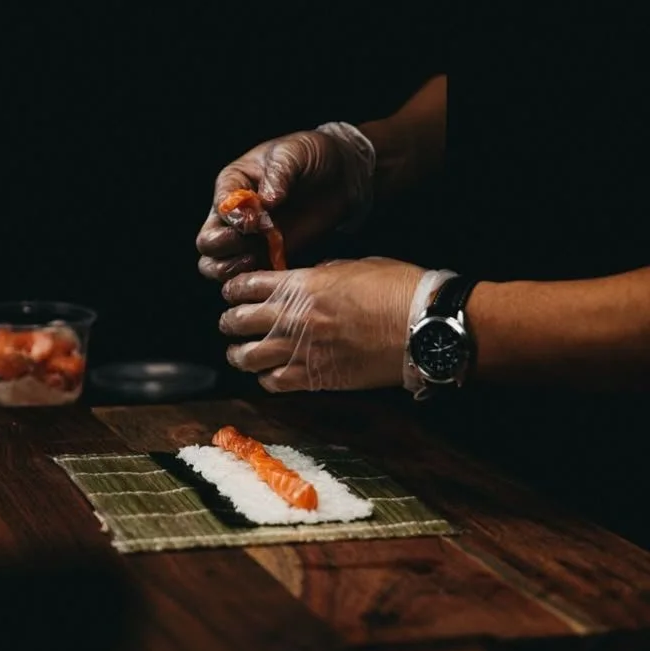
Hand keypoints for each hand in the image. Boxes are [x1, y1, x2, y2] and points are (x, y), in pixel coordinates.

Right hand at [196, 125, 373, 281]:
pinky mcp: (267, 256)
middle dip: (225, 247)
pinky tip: (273, 268)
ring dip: (232, 268)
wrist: (338, 175)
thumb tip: (267, 199)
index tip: (256, 220)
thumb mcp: (294, 153)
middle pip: (208, 242)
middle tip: (252, 242)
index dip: (233, 219)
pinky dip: (255, 279)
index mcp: (233, 184)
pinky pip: (249, 277)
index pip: (219, 207)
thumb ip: (279, 173)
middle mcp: (234, 214)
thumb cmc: (310, 156)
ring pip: (217, 265)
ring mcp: (248, 239)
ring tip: (257, 258)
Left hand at [219, 257, 424, 391]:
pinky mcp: (316, 378)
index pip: (245, 286)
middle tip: (231, 323)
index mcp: (301, 285)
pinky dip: (265, 379)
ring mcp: (302, 351)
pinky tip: (269, 374)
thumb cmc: (396, 290)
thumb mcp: (352, 266)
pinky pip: (273, 383)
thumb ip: (318, 275)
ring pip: (247, 357)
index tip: (233, 293)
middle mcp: (293, 318)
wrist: (421, 326)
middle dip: (230, 322)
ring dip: (239, 354)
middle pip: (237, 322)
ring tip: (241, 353)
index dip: (234, 289)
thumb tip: (301, 282)